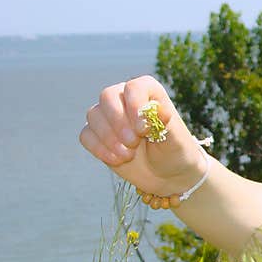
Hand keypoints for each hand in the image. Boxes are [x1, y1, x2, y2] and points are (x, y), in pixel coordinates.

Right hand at [78, 75, 203, 195]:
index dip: (135, 107)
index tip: (144, 130)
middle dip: (118, 123)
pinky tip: (118, 159)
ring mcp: (110, 116)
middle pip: (107, 96)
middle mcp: (126, 98)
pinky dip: (100, 149)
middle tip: (133, 143)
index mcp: (149, 92)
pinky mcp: (98, 134)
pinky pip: (86, 135)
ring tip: (129, 155)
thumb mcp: (175, 139)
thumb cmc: (175, 151)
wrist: (166, 174)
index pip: (134, 87)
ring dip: (110, 139)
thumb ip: (165, 123)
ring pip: (94, 115)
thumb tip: (159, 109)